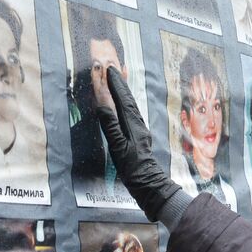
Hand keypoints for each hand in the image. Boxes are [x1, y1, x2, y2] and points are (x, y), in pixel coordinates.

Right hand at [97, 67, 181, 222]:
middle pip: (128, 98)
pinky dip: (125, 103)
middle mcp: (137, 123)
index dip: (115, 84)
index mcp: (132, 124)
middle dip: (119, 83)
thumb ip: (111, 126)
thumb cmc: (132, 168)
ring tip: (118, 79)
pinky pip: (130, 113)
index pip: (122, 99)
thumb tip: (103, 106)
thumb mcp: (118, 147)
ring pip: (130, 105)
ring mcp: (139, 129)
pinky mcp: (138, 136)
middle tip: (112, 68)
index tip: (108, 69)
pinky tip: (123, 104)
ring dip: (123, 91)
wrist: (148, 183)